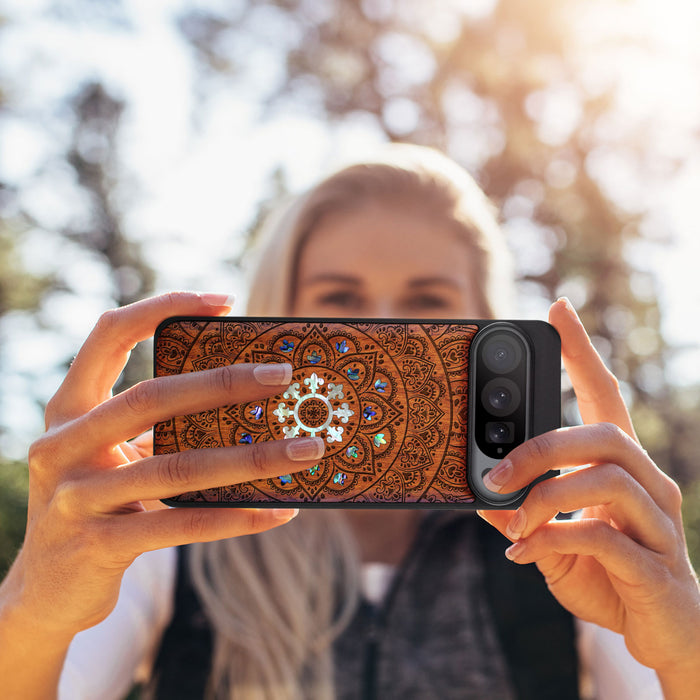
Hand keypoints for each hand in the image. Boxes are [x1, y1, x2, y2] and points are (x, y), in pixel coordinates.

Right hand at [3, 292, 323, 639]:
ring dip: (251, 459)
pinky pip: (182, 524)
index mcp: (69, 409)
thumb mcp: (113, 456)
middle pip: (150, 397)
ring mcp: (75, 497)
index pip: (108, 335)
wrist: (45, 591)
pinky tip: (279, 511)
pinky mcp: (98, 545)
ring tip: (306, 450)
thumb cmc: (98, 504)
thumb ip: (156, 427)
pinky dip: (236, 517)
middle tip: (282, 375)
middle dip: (223, 383)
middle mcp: (62, 445)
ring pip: (176, 467)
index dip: (162, 307)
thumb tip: (247, 402)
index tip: (224, 301)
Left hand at [478, 298, 699, 691]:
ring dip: (545, 497)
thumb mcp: (553, 540)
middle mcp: (649, 484)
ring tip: (512, 522)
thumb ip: (523, 515)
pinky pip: (604, 538)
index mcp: (622, 468)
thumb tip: (480, 496)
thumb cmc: (609, 576)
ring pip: (607, 479)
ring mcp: (659, 524)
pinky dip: (554, 540)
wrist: (664, 635)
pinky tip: (524, 554)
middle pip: (604, 434)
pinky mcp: (657, 567)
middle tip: (495, 472)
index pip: (605, 395)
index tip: (558, 309)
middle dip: (541, 447)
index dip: (582, 352)